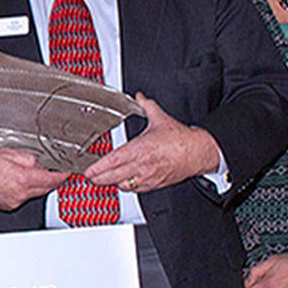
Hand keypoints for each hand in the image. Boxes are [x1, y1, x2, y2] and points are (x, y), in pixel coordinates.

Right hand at [0, 149, 67, 210]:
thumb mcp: (8, 153)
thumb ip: (29, 158)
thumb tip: (39, 164)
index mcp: (22, 178)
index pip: (52, 179)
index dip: (63, 175)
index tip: (68, 171)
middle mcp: (20, 193)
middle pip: (46, 188)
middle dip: (52, 179)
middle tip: (54, 171)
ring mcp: (15, 201)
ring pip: (36, 193)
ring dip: (38, 184)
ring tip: (26, 173)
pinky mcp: (9, 206)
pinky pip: (24, 198)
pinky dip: (26, 190)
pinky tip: (16, 182)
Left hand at [84, 94, 219, 192]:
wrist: (199, 152)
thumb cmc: (181, 139)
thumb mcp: (161, 119)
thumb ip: (147, 106)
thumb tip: (139, 97)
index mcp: (140, 149)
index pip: (113, 161)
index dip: (98, 168)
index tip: (88, 170)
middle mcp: (142, 165)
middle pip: (112, 177)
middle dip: (98, 178)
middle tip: (89, 176)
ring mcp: (147, 177)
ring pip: (122, 186)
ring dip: (111, 183)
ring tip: (103, 178)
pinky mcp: (153, 185)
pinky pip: (134, 190)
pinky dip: (126, 187)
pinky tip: (122, 181)